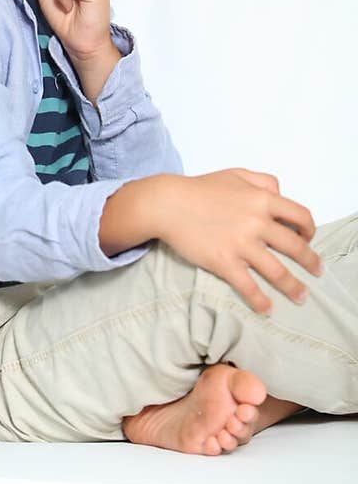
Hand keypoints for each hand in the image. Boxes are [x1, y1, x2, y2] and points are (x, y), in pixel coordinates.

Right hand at [158, 170, 321, 314]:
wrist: (167, 203)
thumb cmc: (199, 188)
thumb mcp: (235, 174)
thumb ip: (262, 181)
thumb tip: (280, 194)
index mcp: (262, 199)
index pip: (300, 216)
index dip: (309, 230)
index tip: (309, 239)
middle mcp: (256, 222)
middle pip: (295, 246)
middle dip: (311, 262)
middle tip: (317, 272)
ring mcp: (241, 244)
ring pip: (277, 271)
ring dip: (293, 287)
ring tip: (302, 297)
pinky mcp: (224, 262)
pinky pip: (248, 285)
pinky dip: (260, 300)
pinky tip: (267, 309)